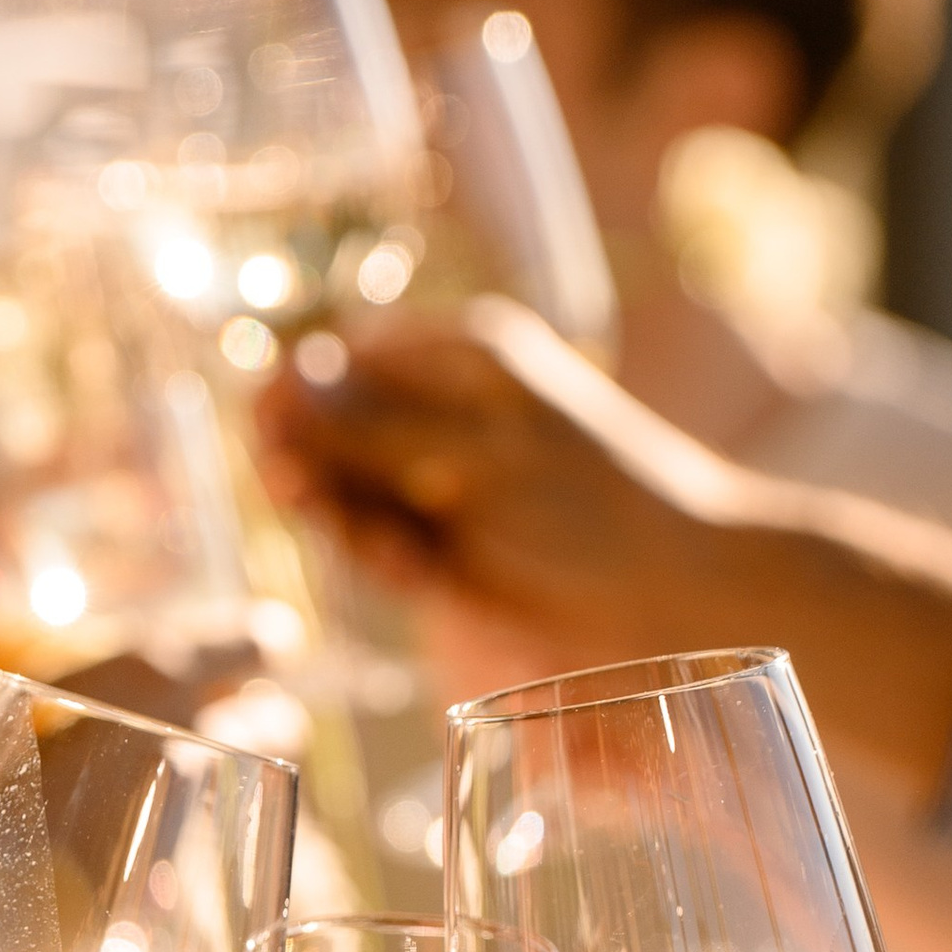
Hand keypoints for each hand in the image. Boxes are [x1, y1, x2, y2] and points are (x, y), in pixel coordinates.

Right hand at [260, 301, 762, 662]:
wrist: (682, 595)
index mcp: (457, 356)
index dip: (295, 395)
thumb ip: (379, 431)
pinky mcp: (446, 555)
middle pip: (334, 429)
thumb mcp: (483, 456)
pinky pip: (384, 547)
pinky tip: (410, 575)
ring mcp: (441, 485)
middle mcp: (442, 413)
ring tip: (383, 549)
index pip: (342, 360)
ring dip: (349, 520)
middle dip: (317, 464)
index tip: (269, 430)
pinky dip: (385, 561)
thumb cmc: (601, 506)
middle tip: (301, 495)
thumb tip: (280, 389)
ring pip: (351, 494)